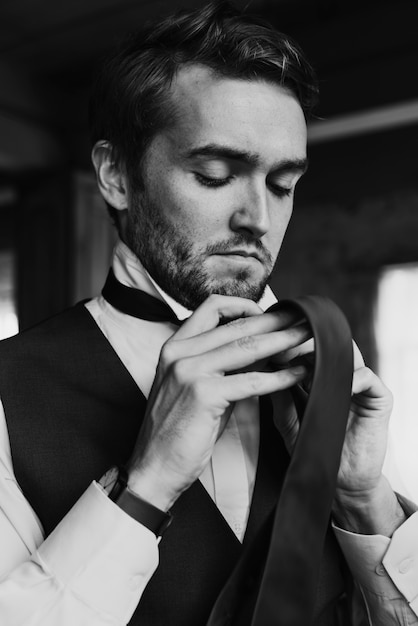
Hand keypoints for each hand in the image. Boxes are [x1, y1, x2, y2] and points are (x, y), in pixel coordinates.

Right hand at [126, 295, 309, 510]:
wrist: (154, 467)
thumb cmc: (178, 430)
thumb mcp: (199, 387)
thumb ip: (225, 365)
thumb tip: (264, 348)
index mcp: (174, 346)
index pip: (212, 307)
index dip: (245, 305)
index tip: (270, 313)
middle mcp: (179, 352)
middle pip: (236, 325)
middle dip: (275, 321)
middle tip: (303, 319)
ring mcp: (188, 371)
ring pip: (246, 347)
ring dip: (283, 341)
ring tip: (308, 338)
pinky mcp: (202, 394)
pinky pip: (251, 381)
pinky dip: (279, 377)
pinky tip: (298, 374)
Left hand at [272, 334, 404, 535]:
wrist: (342, 483)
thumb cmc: (315, 450)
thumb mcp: (289, 424)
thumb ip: (280, 400)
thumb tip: (266, 372)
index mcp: (321, 379)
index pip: (309, 351)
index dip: (290, 347)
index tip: (270, 348)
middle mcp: (342, 377)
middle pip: (328, 348)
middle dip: (306, 347)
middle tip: (286, 349)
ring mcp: (361, 386)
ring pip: (348, 356)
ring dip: (327, 358)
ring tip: (307, 365)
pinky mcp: (379, 399)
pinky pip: (367, 378)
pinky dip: (350, 377)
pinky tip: (333, 386)